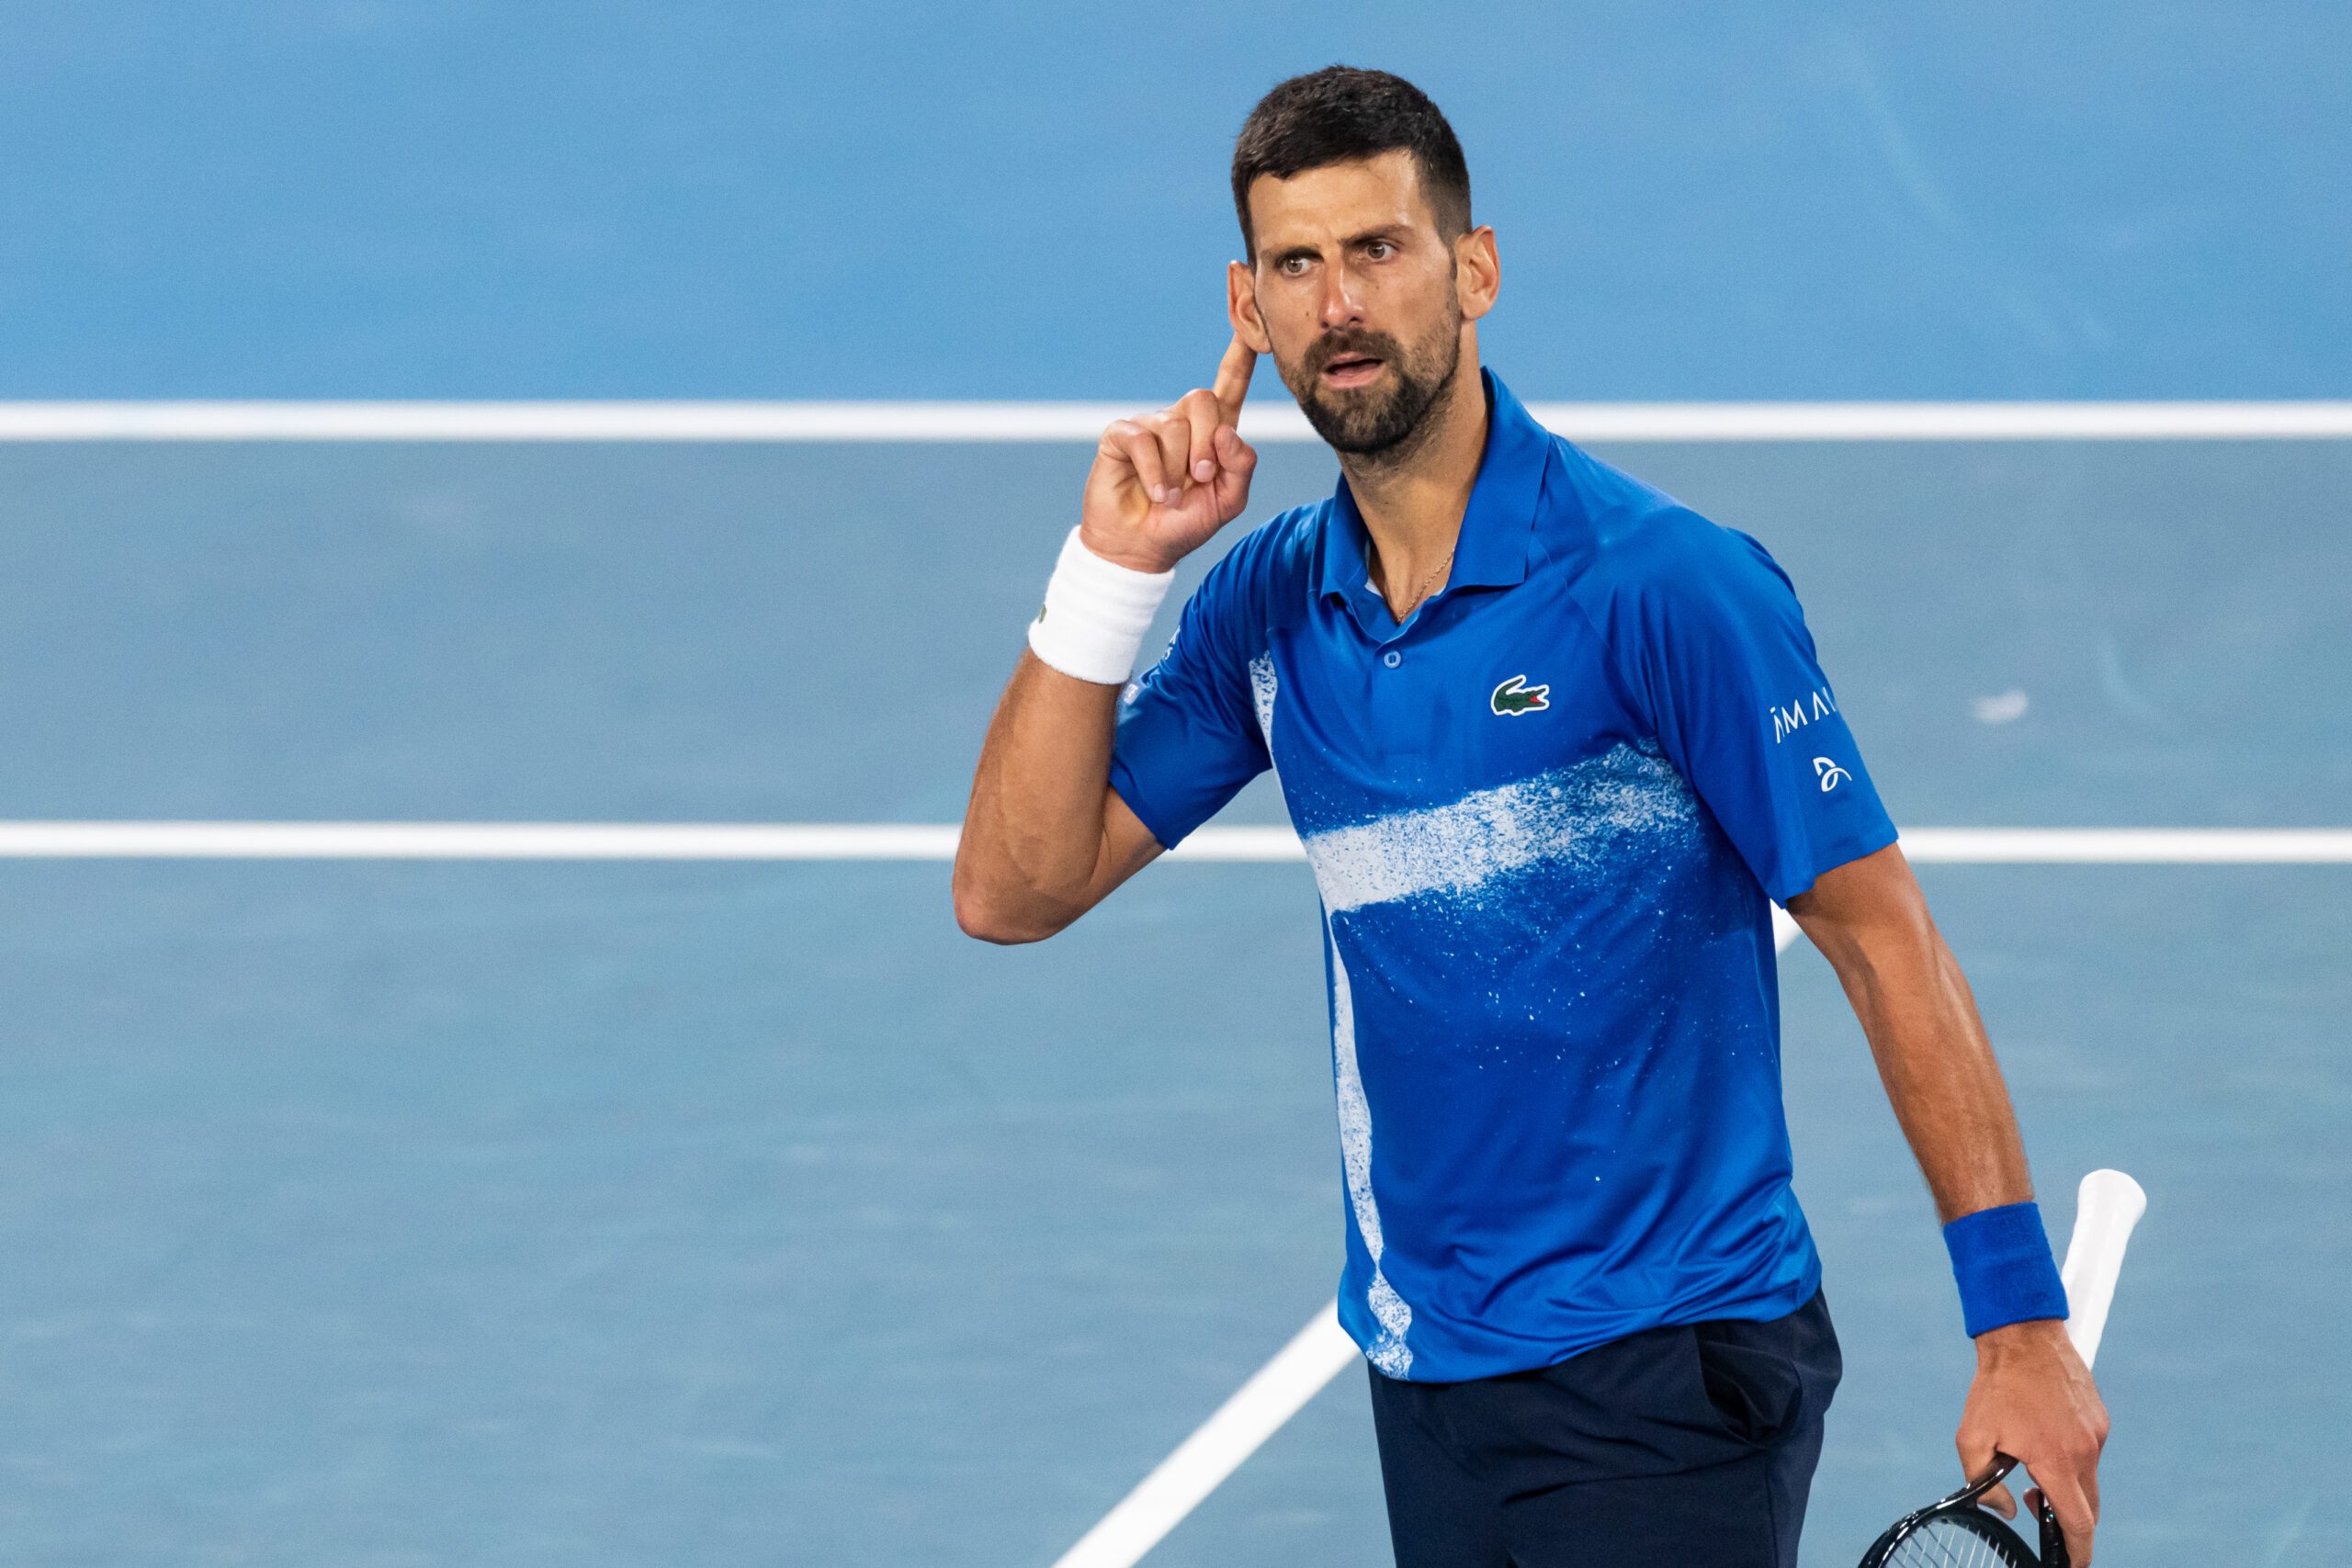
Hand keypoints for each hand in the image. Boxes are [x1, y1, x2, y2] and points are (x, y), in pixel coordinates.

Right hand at [1079, 337, 1257, 573]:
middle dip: (1207, 442)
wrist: (1142, 549)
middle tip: (1200, 477)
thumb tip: (1226, 433)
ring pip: (1174, 424)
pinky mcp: (1120, 436)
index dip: (1240, 357)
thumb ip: (1241, 466)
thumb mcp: (1228, 501)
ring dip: (1178, 468)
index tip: (1250, 328)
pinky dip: (1155, 473)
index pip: (1229, 385)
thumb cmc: (1184, 524)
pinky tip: (1157, 493)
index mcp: (1212, 433)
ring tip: (1172, 495)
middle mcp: (1180, 422)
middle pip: (1203, 399)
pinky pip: (1143, 440)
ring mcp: (1149, 426)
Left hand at [1956, 1319, 2109, 1561]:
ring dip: (2068, 1486)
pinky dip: (2072, 1460)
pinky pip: (2090, 1453)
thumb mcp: (1972, 1437)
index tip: (2072, 1563)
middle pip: (2088, 1507)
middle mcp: (2085, 1451)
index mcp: (2057, 1461)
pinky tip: (2044, 1440)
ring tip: (2032, 1467)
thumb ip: (1983, 1481)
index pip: (2077, 1522)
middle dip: (2067, 1520)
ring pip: (2089, 1480)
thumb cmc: (1995, 1387)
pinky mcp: (2100, 1420)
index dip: (2076, 1551)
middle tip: (2035, 1506)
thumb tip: (2004, 1508)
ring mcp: (2097, 1435)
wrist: (2023, 1336)